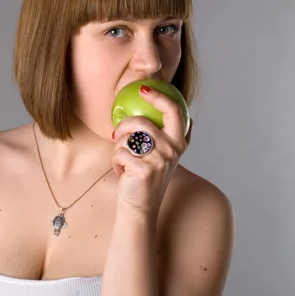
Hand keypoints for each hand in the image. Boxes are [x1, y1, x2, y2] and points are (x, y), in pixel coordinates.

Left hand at [111, 85, 192, 214]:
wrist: (140, 206)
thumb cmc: (145, 174)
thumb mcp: (160, 152)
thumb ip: (162, 131)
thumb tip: (155, 99)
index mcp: (178, 141)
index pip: (174, 110)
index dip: (159, 96)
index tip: (143, 89)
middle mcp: (173, 149)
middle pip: (143, 122)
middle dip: (125, 125)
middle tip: (117, 133)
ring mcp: (160, 159)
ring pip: (128, 138)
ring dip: (118, 147)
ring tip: (123, 159)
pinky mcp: (144, 169)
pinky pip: (120, 153)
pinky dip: (115, 161)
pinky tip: (121, 171)